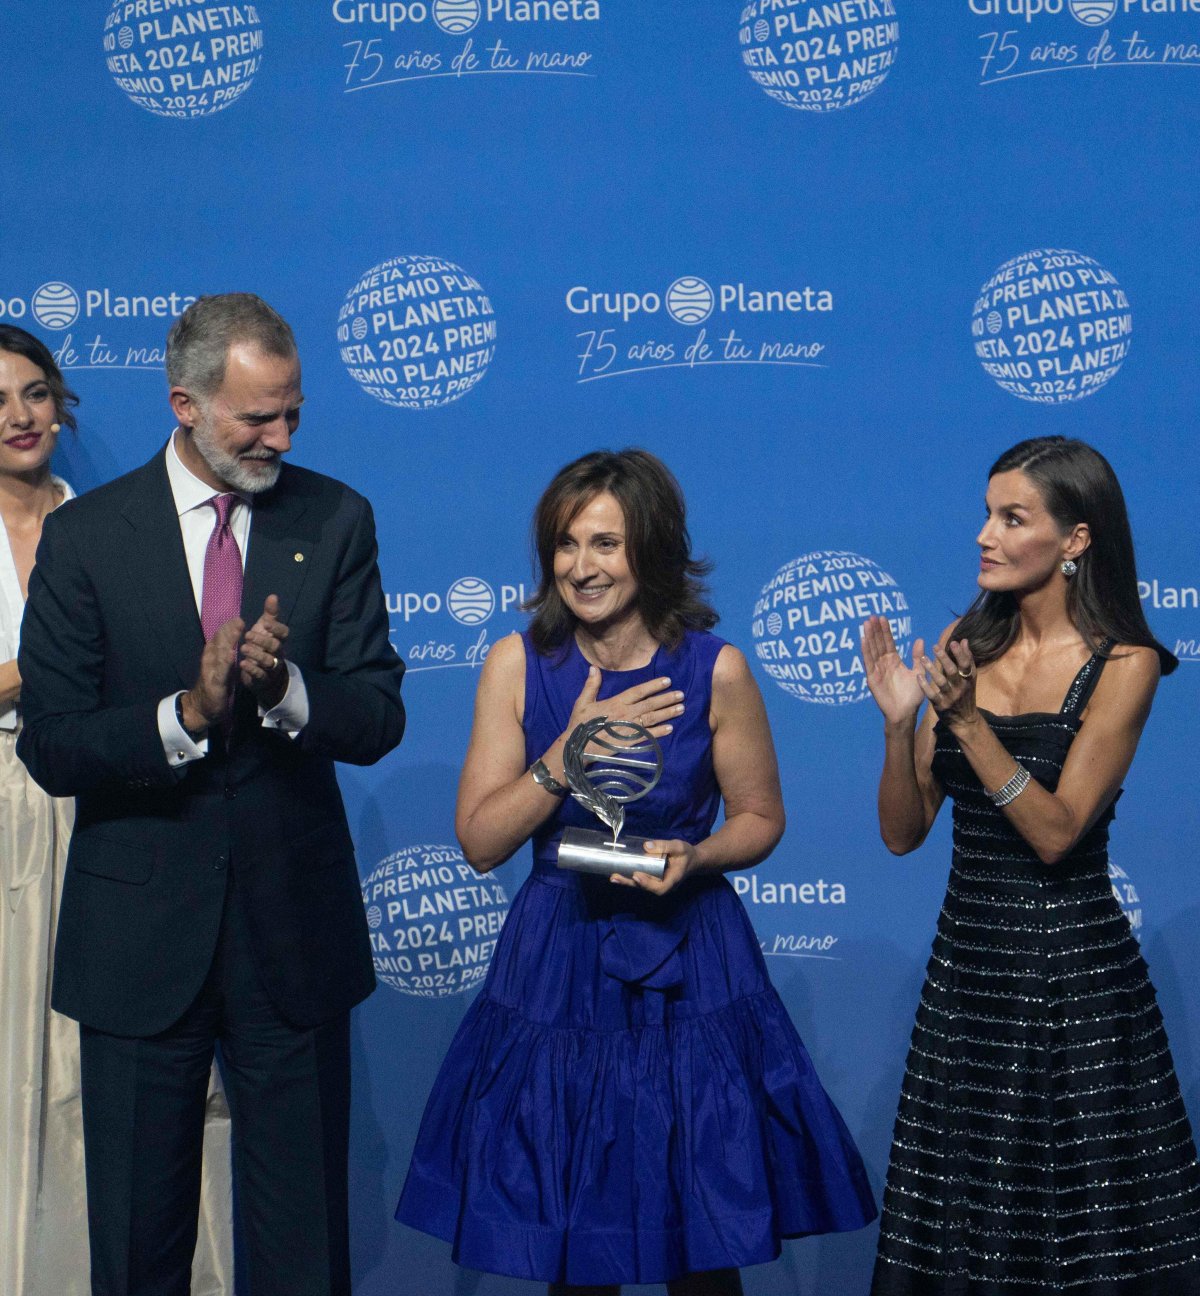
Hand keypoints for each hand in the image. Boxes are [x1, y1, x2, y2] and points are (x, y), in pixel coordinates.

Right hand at [181, 617, 242, 730]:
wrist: (202, 706)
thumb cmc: (216, 683)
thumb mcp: (223, 665)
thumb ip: (227, 650)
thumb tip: (233, 634)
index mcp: (213, 654)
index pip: (220, 637)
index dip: (228, 627)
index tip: (238, 618)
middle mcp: (210, 659)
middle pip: (218, 642)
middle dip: (228, 631)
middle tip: (238, 620)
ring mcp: (210, 670)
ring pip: (219, 653)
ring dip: (227, 642)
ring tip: (235, 634)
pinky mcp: (214, 683)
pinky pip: (220, 671)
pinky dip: (225, 663)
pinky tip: (231, 657)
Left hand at [239, 594, 289, 707]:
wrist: (265, 675)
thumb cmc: (264, 647)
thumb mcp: (266, 630)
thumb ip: (270, 614)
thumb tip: (273, 596)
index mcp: (279, 640)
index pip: (284, 633)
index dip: (276, 628)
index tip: (264, 622)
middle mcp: (278, 654)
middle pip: (276, 646)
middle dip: (262, 640)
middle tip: (247, 635)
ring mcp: (272, 667)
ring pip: (268, 661)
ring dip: (256, 655)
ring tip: (242, 648)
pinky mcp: (263, 679)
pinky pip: (260, 675)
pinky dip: (252, 669)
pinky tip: (242, 664)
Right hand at [566, 666, 683, 741]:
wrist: (578, 748)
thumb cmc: (580, 724)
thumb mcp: (583, 702)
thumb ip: (591, 685)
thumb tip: (593, 668)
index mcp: (616, 702)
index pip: (638, 691)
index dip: (653, 686)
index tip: (667, 681)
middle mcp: (626, 714)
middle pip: (650, 704)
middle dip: (667, 699)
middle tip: (681, 694)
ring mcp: (629, 728)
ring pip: (652, 718)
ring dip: (668, 713)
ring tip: (681, 708)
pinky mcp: (630, 742)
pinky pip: (648, 736)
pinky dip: (660, 732)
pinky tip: (670, 728)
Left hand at [609, 838, 696, 894]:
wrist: (693, 860)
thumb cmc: (687, 854)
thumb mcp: (679, 847)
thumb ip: (664, 846)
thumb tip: (646, 846)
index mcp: (673, 879)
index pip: (660, 887)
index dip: (647, 884)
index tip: (636, 876)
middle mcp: (664, 885)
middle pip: (646, 888)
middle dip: (631, 883)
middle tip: (615, 877)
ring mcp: (658, 883)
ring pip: (642, 885)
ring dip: (627, 882)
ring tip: (614, 877)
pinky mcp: (653, 878)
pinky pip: (641, 880)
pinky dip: (630, 878)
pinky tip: (619, 874)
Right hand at [862, 616, 925, 723]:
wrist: (905, 712)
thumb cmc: (912, 696)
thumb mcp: (918, 672)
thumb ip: (918, 657)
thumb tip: (920, 639)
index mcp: (894, 661)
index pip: (888, 642)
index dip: (885, 630)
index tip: (882, 618)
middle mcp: (884, 663)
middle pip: (878, 643)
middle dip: (876, 630)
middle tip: (872, 616)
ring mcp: (877, 670)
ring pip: (872, 650)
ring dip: (869, 636)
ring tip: (866, 623)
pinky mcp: (872, 678)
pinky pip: (868, 662)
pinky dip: (866, 651)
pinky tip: (863, 639)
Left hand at [917, 639, 979, 726]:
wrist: (964, 720)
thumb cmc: (965, 694)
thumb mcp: (969, 678)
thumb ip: (966, 659)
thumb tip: (964, 640)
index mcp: (968, 679)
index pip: (966, 664)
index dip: (960, 653)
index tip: (953, 642)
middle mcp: (960, 687)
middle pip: (953, 671)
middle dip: (944, 659)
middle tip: (935, 646)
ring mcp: (950, 696)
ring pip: (941, 682)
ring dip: (932, 669)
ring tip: (923, 658)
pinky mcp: (940, 705)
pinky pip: (932, 694)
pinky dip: (925, 685)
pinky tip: (918, 676)